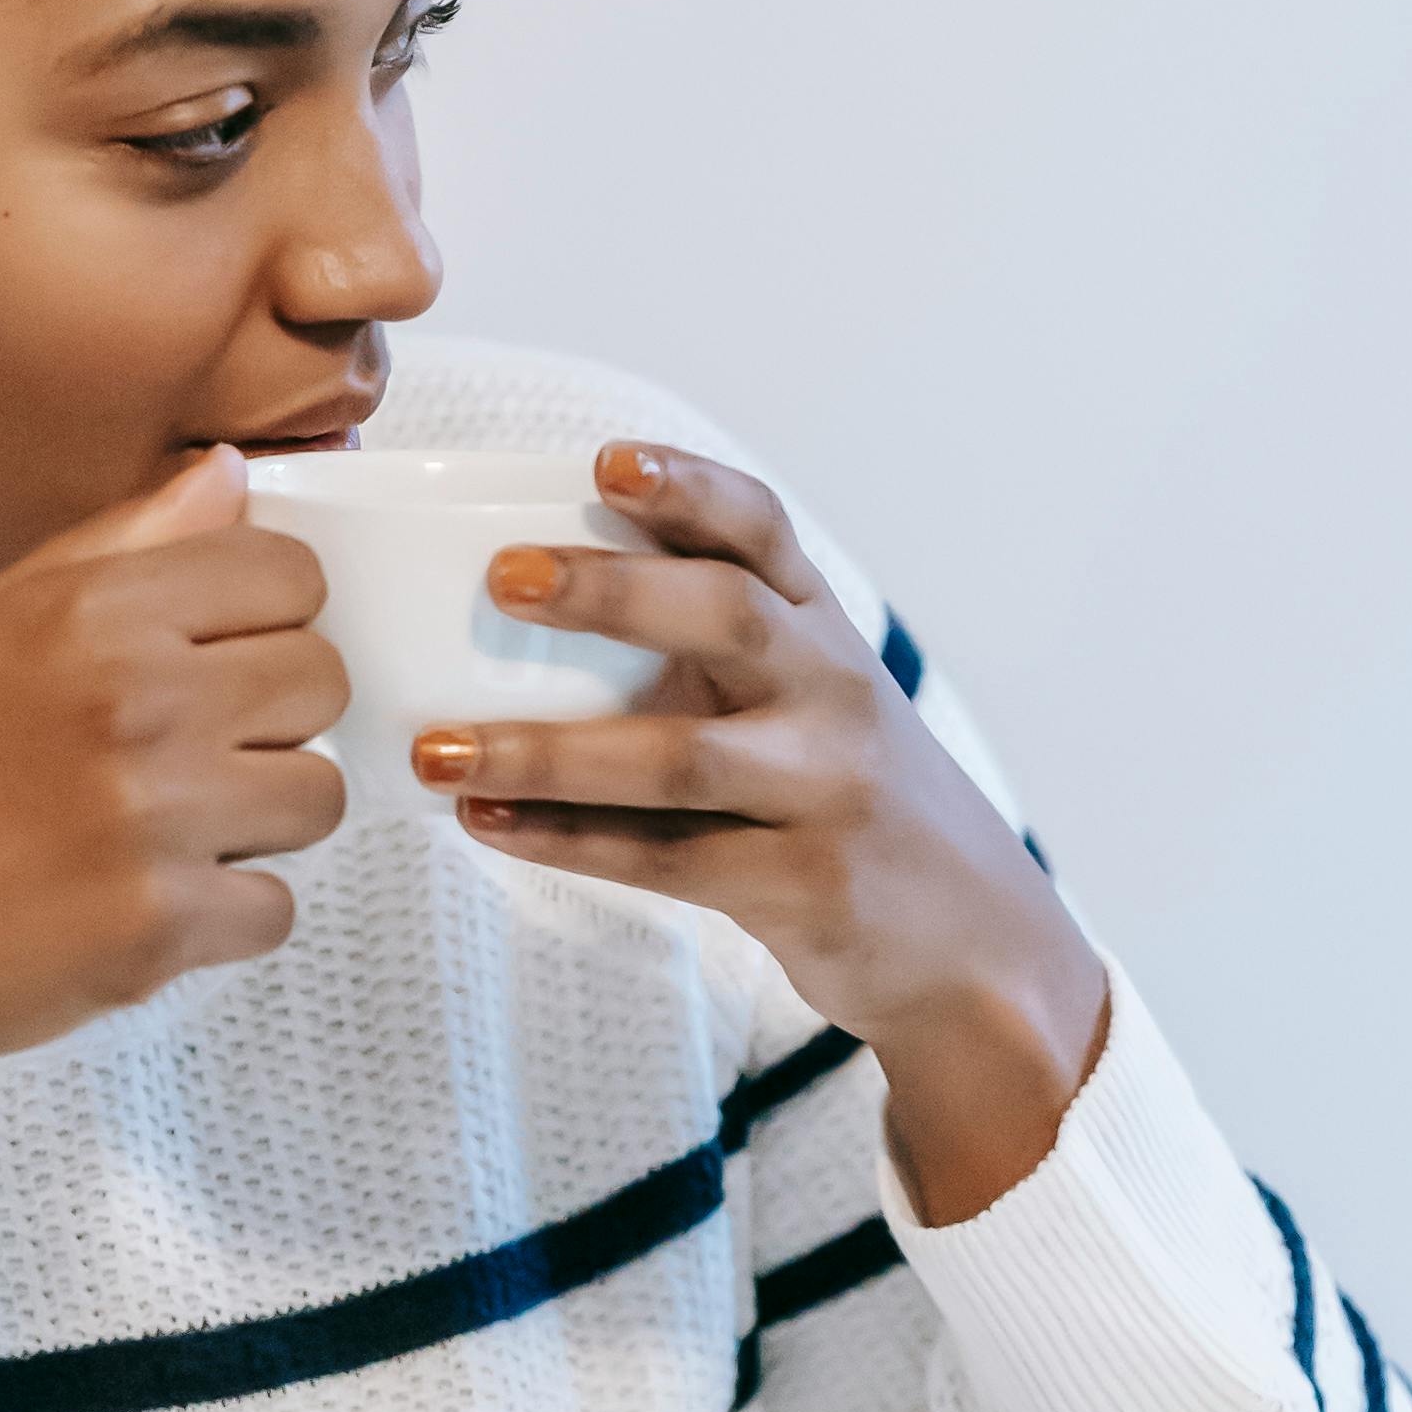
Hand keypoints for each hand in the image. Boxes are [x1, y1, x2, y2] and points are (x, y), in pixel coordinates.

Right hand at [0, 448, 343, 1299]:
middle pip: (321, 678)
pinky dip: (223, 919)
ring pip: (317, 794)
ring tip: (164, 835)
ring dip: (259, 821)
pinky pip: (275, 907)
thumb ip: (113, 547)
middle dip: (270, 719)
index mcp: (89, 611)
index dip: (264, 619)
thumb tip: (224, 477)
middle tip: (189, 757)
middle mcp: (137, 699)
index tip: (222, 659)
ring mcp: (158, 815)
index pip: (287, 571)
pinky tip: (140, 905)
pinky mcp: (165, 924)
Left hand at [414, 442, 1111, 1225]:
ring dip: (546, 753)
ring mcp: (829, 791)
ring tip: (436, 751)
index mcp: (825, 631)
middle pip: (726, 618)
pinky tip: (487, 826)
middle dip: (612, 590)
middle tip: (502, 579)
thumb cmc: (846, 803)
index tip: (606, 461)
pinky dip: (567, 843)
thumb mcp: (807, 706)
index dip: (688, 487)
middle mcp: (836, 695)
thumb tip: (499, 620)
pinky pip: (668, 860)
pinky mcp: (809, 886)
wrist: (976, 949)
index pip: (762, 531)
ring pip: (678, 758)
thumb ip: (703, 659)